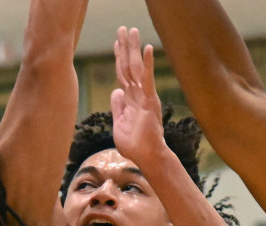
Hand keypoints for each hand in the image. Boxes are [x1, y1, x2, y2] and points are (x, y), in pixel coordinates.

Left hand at [111, 27, 166, 167]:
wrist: (147, 157)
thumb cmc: (135, 145)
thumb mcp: (119, 124)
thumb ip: (118, 107)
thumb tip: (115, 91)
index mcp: (131, 99)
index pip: (123, 74)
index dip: (119, 58)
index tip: (116, 43)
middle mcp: (139, 94)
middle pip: (129, 67)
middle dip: (125, 47)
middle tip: (123, 29)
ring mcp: (145, 96)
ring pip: (137, 68)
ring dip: (133, 49)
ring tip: (131, 31)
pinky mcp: (150, 101)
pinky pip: (148, 79)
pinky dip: (148, 64)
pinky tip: (147, 48)